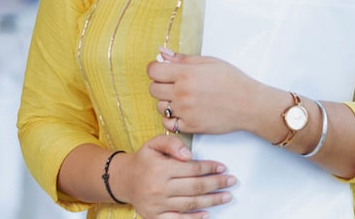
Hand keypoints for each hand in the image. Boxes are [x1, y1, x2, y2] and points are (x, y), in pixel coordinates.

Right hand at [117, 134, 234, 217]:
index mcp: (160, 168)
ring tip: (227, 196)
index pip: (191, 169)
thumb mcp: (153, 144)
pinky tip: (208, 214)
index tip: (222, 167)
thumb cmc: (144, 160)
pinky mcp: (155, 216)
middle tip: (231, 181)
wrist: (124, 180)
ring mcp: (157, 204)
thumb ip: (171, 143)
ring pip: (190, 204)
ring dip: (212, 201)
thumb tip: (189, 154)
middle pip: (195, 187)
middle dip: (216, 184)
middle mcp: (159, 187)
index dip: (209, 168)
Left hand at [148, 48, 266, 135]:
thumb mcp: (209, 62)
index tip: (161, 71)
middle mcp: (182, 93)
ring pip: (159, 107)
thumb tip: (162, 53)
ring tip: (182, 99)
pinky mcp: (190, 126)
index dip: (155, 69)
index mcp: (185, 74)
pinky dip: (171, 119)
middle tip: (173, 85)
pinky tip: (182, 112)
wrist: (250, 105)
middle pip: (153, 89)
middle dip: (160, 85)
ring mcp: (185, 111)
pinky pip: (168, 123)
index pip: (153, 71)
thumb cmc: (232, 81)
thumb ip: (182, 58)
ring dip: (167, 102)